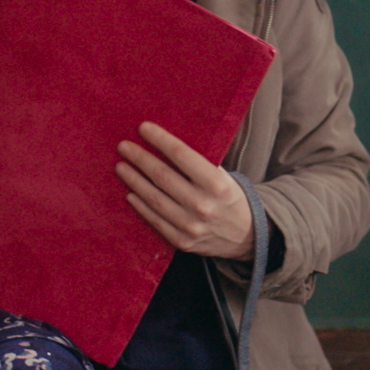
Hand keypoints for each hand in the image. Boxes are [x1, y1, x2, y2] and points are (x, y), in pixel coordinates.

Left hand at [117, 121, 254, 259]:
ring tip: (121, 167)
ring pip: (154, 198)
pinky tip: (131, 193)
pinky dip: (140, 205)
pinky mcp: (182, 241)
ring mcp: (191, 226)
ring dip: (134, 180)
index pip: (182, 155)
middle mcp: (203, 205)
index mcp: (217, 184)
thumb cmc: (231, 198)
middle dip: (139, 158)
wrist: (248, 236)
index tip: (143, 128)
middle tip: (124, 146)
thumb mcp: (225, 177)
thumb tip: (166, 144)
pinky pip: (155, 220)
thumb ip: (200, 164)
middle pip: (162, 176)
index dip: (160, 139)